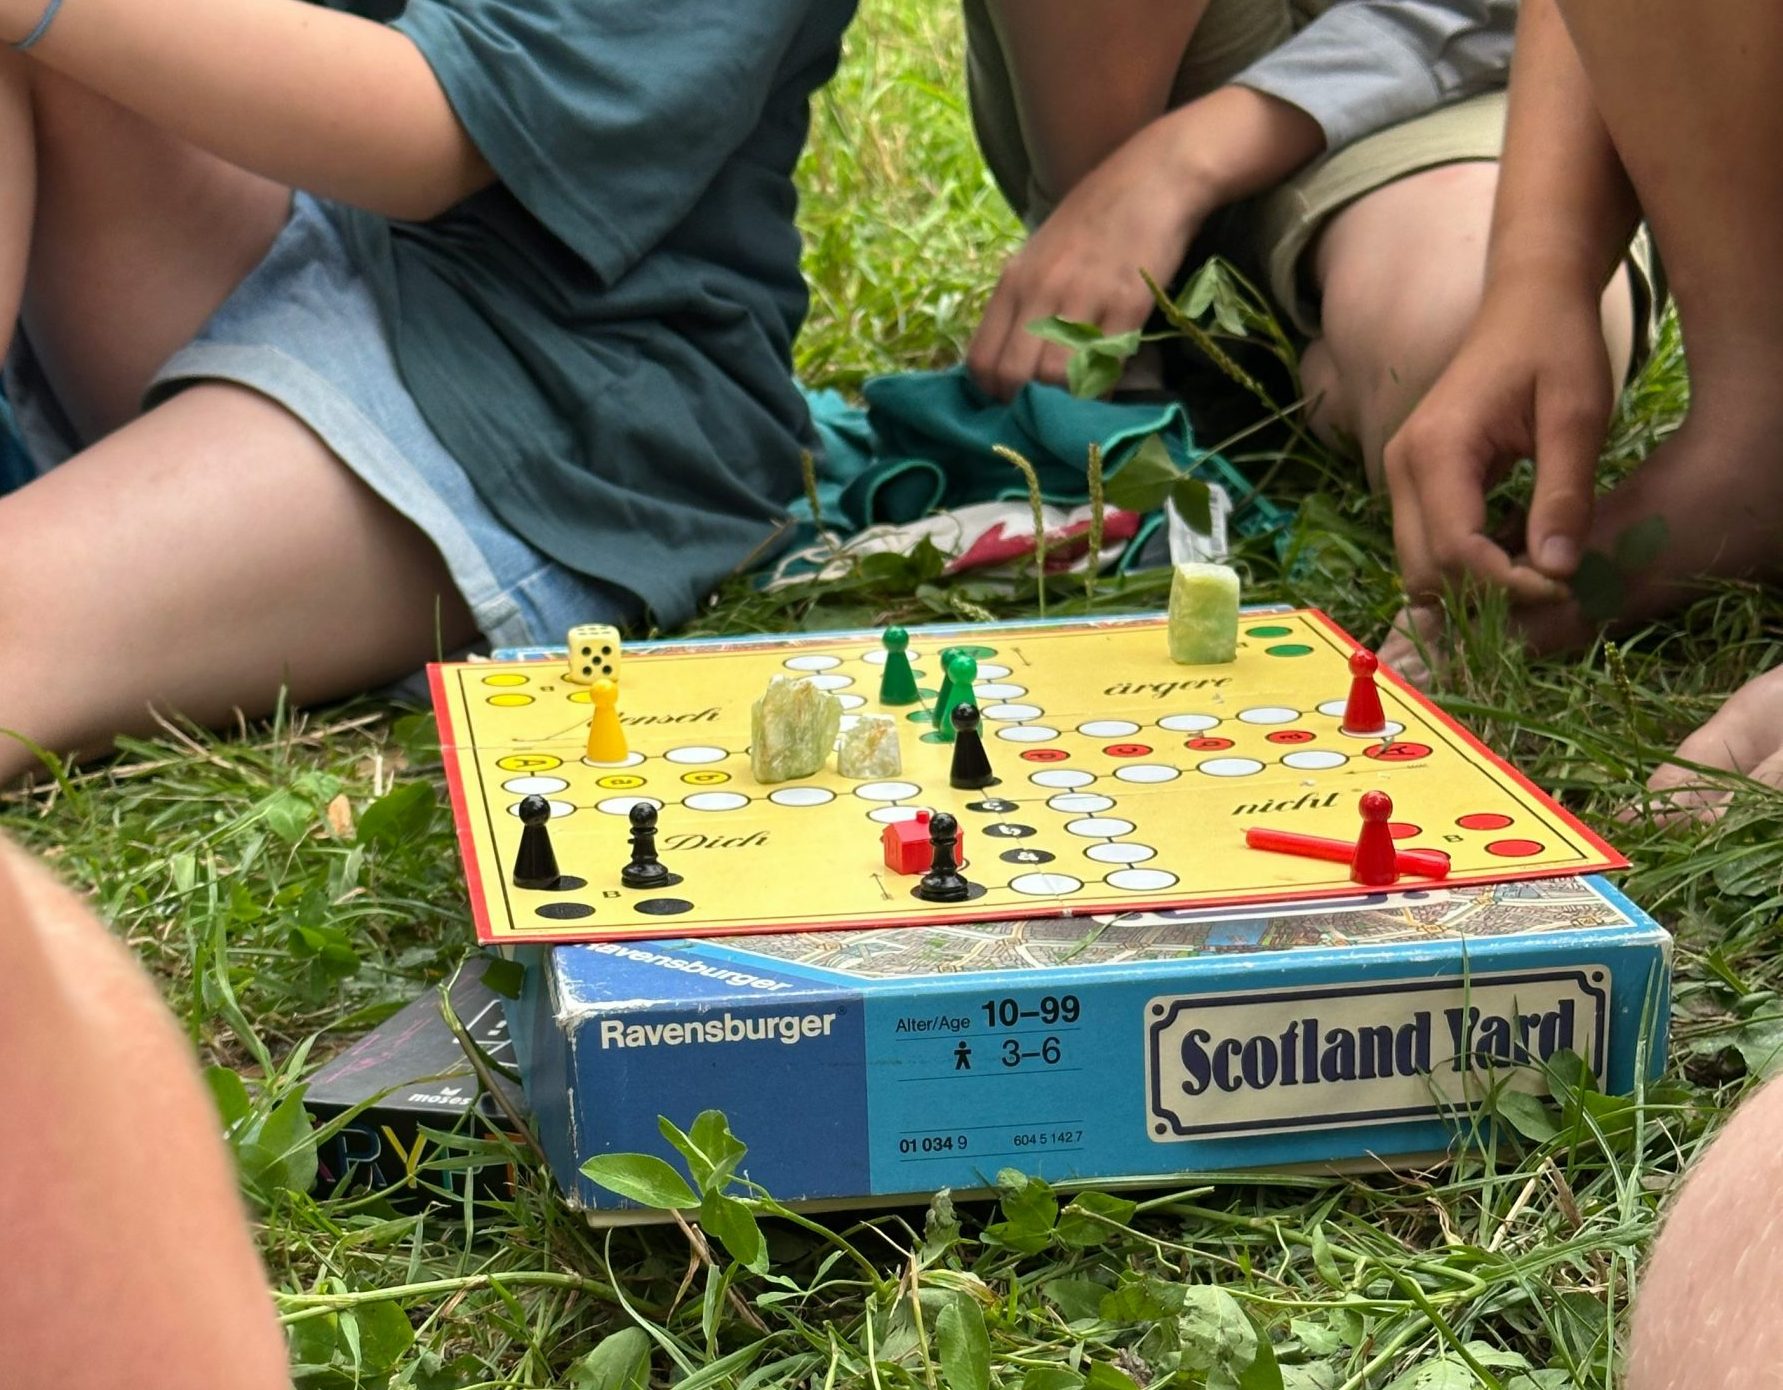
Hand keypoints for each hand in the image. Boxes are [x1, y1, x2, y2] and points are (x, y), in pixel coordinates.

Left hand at [968, 114, 1210, 400]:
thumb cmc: (1095, 219)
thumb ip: (1023, 306)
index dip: (993, 395)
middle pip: (1012, 377)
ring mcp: (1083, 297)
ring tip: (1076, 404)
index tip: (1012, 404)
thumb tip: (1011, 367)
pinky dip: (1102, 388)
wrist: (1153, 177)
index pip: (981, 361)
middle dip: (1025, 408)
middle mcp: (1040, 291)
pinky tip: (1107, 388)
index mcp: (1013, 282)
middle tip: (1045, 414)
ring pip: (1054, 378)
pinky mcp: (1128, 302)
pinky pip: (1104, 364)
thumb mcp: (1040, 257)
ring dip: (1064, 403)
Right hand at [1382, 275, 1615, 604]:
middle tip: (1552, 585)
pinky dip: (1466, 567)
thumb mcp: (1578, 415)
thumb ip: (1564, 494)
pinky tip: (1516, 554)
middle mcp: (1401, 468)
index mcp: (1436, 450)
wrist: (1528, 302)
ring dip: (1473, 586)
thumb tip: (1559, 572)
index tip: (1564, 586)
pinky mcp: (1412, 482)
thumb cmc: (1557, 347)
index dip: (1506, 583)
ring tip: (1536, 572)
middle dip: (1485, 593)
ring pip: (1420, 567)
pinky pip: (1427, 546)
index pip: (1455, 550)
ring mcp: (1399, 476)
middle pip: (1425, 570)